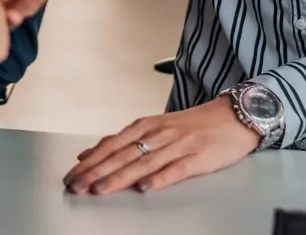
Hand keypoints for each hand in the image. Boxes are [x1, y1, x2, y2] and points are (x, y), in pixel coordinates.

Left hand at [63, 98, 261, 195]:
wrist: (233, 116)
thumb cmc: (193, 125)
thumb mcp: (156, 127)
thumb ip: (125, 141)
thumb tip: (90, 154)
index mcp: (147, 125)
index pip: (112, 144)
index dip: (91, 160)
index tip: (72, 174)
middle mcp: (159, 133)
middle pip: (122, 154)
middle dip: (97, 171)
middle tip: (76, 185)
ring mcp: (178, 145)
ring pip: (143, 163)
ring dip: (119, 177)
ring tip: (100, 189)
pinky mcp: (197, 157)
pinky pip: (175, 169)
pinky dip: (159, 179)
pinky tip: (144, 188)